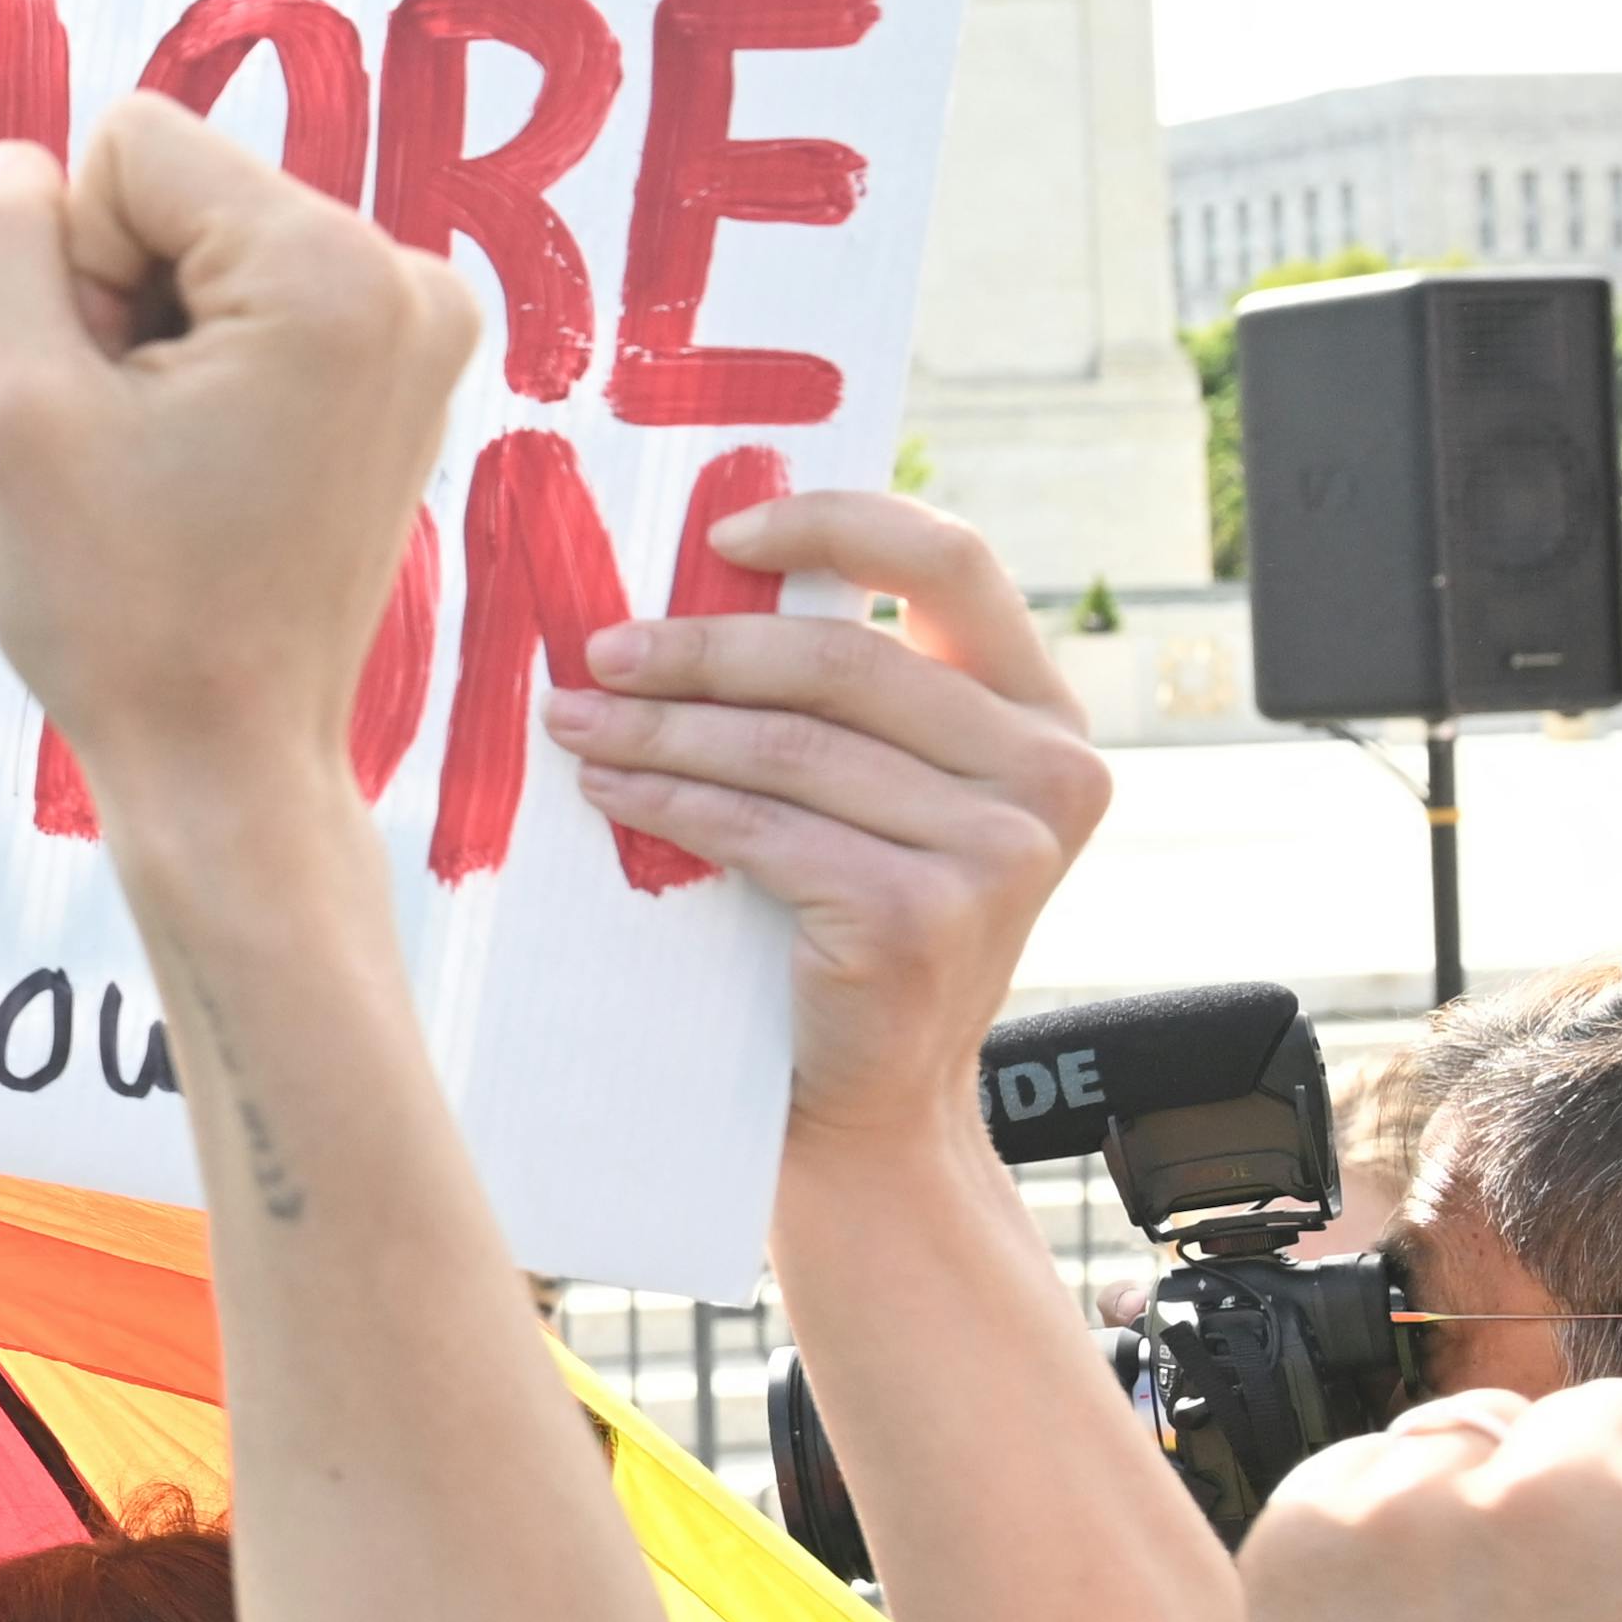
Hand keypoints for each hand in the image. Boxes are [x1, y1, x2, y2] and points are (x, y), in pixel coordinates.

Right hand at [0, 97, 481, 831]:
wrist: (227, 764)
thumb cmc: (124, 611)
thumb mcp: (6, 411)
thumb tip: (22, 167)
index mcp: (333, 268)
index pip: (126, 146)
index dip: (70, 270)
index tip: (107, 404)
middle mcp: (408, 276)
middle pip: (174, 194)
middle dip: (117, 306)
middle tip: (133, 453)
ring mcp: (420, 326)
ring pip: (204, 250)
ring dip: (153, 347)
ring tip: (170, 471)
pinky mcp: (404, 371)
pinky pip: (252, 303)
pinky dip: (203, 375)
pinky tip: (206, 473)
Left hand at [546, 489, 1112, 1155]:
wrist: (871, 1097)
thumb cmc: (853, 923)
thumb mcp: (883, 791)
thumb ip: (845, 697)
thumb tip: (691, 579)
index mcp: (1042, 712)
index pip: (953, 564)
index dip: (834, 524)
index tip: (720, 533)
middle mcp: (1047, 771)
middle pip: (841, 658)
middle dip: (699, 648)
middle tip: (598, 650)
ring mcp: (996, 848)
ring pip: (787, 745)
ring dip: (660, 726)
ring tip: (575, 720)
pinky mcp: (920, 913)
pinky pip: (761, 826)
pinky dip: (667, 799)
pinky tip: (610, 789)